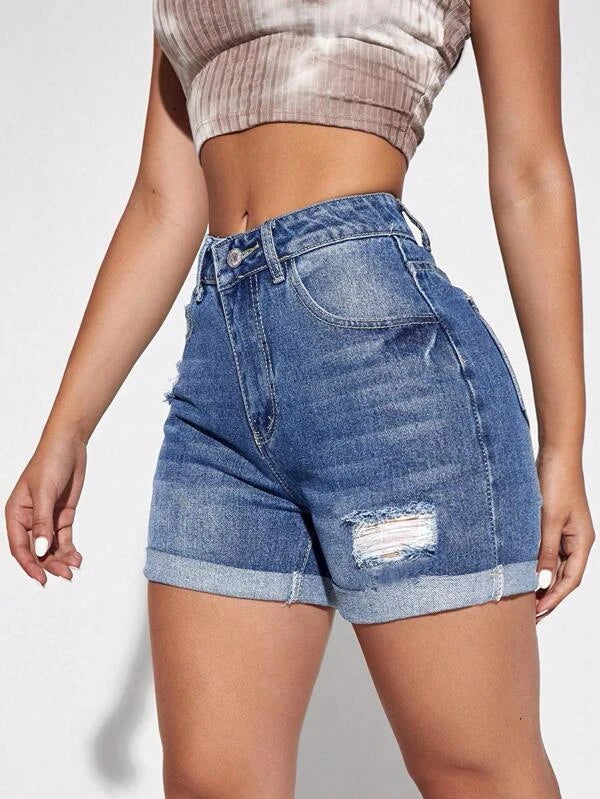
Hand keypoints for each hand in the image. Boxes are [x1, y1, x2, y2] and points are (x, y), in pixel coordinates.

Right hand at [5, 433, 85, 584]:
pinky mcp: (62, 516)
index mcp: (16, 513)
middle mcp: (29, 519)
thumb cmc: (49, 463)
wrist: (69, 446)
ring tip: (73, 568)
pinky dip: (69, 549)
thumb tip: (40, 549)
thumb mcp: (44, 493)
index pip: (19, 546)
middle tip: (65, 575)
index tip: (41, 578)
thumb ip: (42, 522)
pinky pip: (63, 538)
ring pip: (51, 547)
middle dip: (49, 564)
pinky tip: (76, 558)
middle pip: (36, 550)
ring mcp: (46, 519)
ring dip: (60, 559)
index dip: (29, 564)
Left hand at [535, 449, 594, 621]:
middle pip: (563, 576)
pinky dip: (535, 563)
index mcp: (582, 542)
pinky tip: (522, 572)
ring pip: (553, 565)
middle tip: (528, 615)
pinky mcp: (552, 524)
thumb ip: (545, 551)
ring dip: (541, 581)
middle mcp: (576, 541)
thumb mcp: (549, 520)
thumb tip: (542, 581)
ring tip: (523, 599)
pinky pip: (545, 551)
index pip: (570, 580)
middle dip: (547, 596)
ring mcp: (565, 533)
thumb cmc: (556, 483)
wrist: (555, 455)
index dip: (554, 598)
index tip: (537, 613)